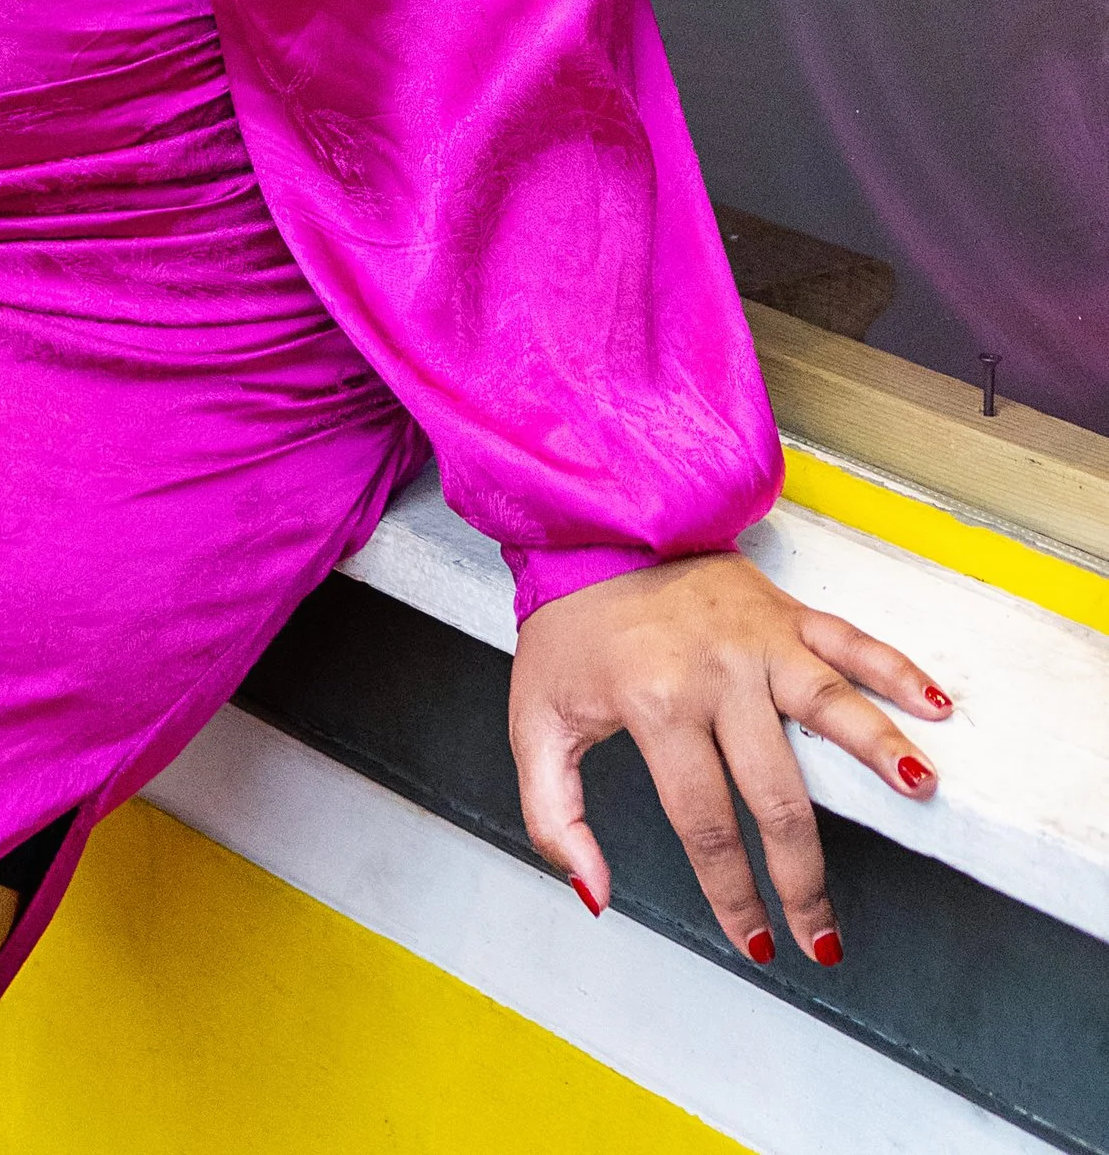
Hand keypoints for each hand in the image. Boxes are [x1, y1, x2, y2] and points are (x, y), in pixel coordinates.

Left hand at [511, 549, 951, 963]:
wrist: (591, 528)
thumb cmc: (569, 629)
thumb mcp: (535, 721)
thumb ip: (554, 815)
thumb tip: (593, 892)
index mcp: (656, 704)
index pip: (706, 823)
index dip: (732, 893)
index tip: (752, 940)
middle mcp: (716, 672)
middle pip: (777, 792)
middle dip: (803, 877)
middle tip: (823, 936)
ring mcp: (757, 638)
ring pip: (831, 705)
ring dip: (880, 751)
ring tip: (920, 791)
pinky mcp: (783, 610)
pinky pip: (849, 640)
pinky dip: (895, 671)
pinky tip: (933, 706)